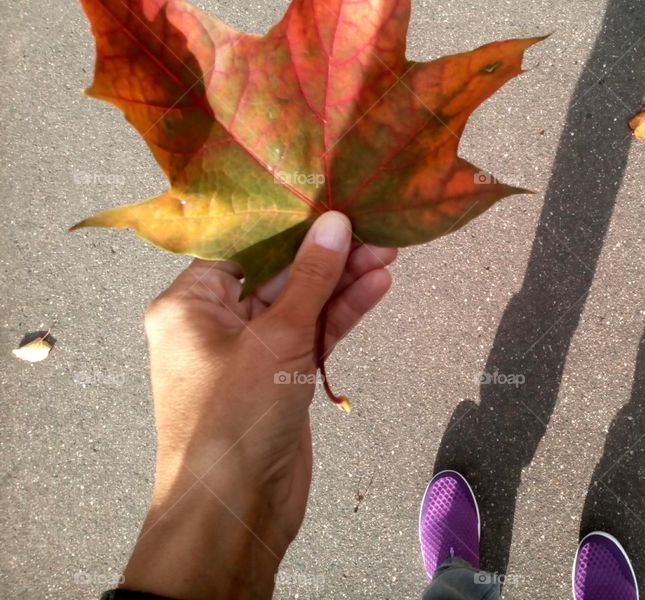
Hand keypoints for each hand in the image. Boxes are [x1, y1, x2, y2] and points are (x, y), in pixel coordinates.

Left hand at [121, 212, 395, 598]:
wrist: (234, 509)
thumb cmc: (234, 417)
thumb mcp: (276, 337)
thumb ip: (311, 278)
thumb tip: (336, 222)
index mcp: (189, 304)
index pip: (243, 247)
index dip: (287, 223)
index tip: (329, 199)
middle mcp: (216, 323)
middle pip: (278, 274)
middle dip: (327, 254)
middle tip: (375, 228)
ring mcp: (251, 352)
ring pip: (302, 305)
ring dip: (343, 283)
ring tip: (389, 253)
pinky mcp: (280, 378)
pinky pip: (312, 335)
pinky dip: (341, 315)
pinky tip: (376, 288)